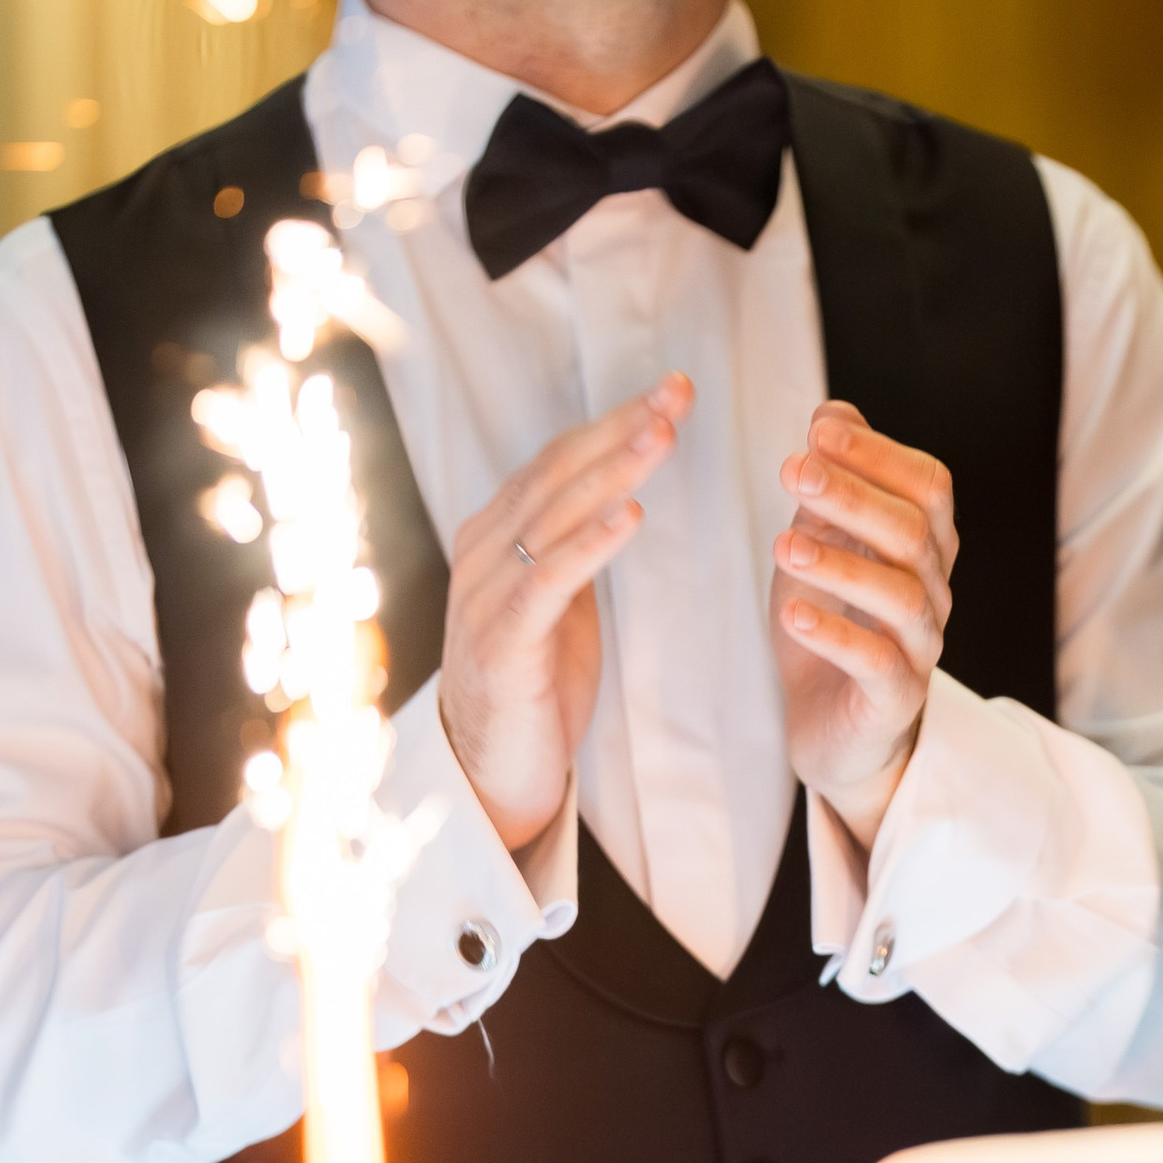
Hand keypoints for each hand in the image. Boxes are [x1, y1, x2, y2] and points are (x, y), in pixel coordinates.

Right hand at [440, 376, 687, 852]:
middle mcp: (484, 551)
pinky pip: (549, 581)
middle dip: (621, 429)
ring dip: (612, 472)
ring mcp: (487, 595)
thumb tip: (616, 495)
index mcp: (498, 535)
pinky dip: (589, 544)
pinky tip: (628, 516)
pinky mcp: (504, 642)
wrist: (491, 773)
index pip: (561, 460)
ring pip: (554, 516)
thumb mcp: (558, 603)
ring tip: (662, 435)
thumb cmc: (534, 687)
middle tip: (677, 392)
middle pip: (558, 474)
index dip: (616, 421)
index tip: (673, 389)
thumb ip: (573, 548)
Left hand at [770, 404, 954, 856]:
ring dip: (840, 564)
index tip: (818, 429)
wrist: (832, 728)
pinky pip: (877, 662)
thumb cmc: (833, 626)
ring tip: (783, 547)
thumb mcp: (822, 546)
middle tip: (791, 471)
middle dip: (853, 496)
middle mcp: (933, 590)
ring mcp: (920, 646)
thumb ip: (830, 488)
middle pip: (913, 532)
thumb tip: (833, 411)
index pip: (926, 485)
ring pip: (900, 595)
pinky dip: (835, 636)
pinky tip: (792, 614)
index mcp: (924, 546)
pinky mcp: (895, 698)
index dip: (877, 453)